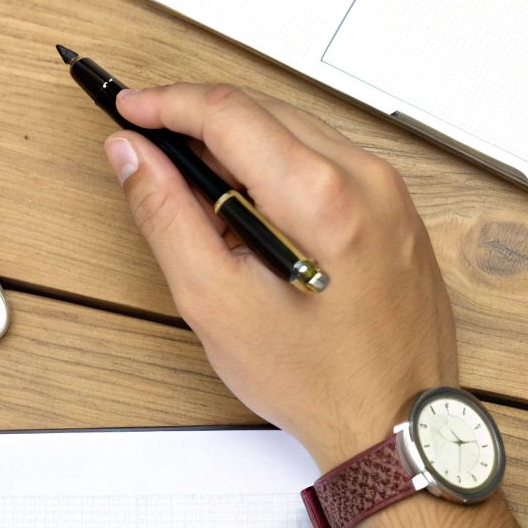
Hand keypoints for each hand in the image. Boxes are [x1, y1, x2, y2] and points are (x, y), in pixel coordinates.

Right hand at [104, 84, 456, 468]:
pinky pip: (328, 159)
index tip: (129, 107)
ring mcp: (390, 192)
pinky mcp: (398, 210)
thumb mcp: (215, 302)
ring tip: (196, 188)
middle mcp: (365, 179)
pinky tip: (251, 208)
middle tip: (148, 146)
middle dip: (198, 119)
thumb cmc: (315, 380)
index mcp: (321, 197)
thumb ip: (165, 216)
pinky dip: (279, 166)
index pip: (229, 112)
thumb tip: (131, 156)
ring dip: (239, 143)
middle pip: (265, 111)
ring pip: (297, 131)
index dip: (167, 102)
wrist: (391, 424)